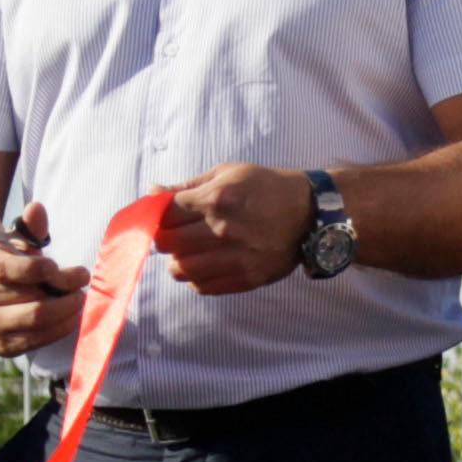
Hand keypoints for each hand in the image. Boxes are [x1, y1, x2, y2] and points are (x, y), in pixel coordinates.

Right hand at [0, 204, 85, 356]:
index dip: (42, 268)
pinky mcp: (4, 346)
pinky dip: (62, 327)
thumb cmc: (6, 265)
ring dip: (68, 310)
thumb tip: (37, 208)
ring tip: (80, 298)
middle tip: (82, 281)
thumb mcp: (13, 243)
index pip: (11, 270)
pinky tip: (72, 315)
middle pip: (33, 299)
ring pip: (38, 321)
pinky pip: (40, 340)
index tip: (60, 266)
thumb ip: (29, 229)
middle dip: (65, 290)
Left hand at [152, 163, 307, 295]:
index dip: (156, 215)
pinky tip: (205, 264)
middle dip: (164, 237)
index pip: (165, 213)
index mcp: (217, 199)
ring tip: (189, 251)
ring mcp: (235, 258)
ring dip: (178, 261)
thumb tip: (152, 192)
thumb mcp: (227, 174)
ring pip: (180, 270)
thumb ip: (187, 186)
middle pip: (168, 243)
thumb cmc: (265, 187)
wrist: (308, 213)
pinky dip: (196, 278)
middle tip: (173, 234)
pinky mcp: (245, 278)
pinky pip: (202, 287)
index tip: (159, 216)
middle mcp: (223, 230)